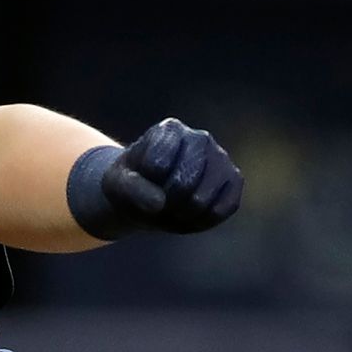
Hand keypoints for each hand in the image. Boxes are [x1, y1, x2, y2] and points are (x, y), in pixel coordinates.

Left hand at [101, 118, 243, 233]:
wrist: (148, 192)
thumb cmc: (131, 182)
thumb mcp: (117, 183)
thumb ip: (131, 188)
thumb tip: (159, 203)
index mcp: (170, 130)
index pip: (156, 166)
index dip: (143, 184)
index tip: (138, 180)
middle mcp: (201, 138)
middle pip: (183, 184)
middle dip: (163, 202)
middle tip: (155, 201)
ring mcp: (221, 158)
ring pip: (201, 201)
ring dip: (179, 215)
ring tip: (170, 207)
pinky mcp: (234, 180)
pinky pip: (220, 211)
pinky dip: (199, 222)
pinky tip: (188, 214)